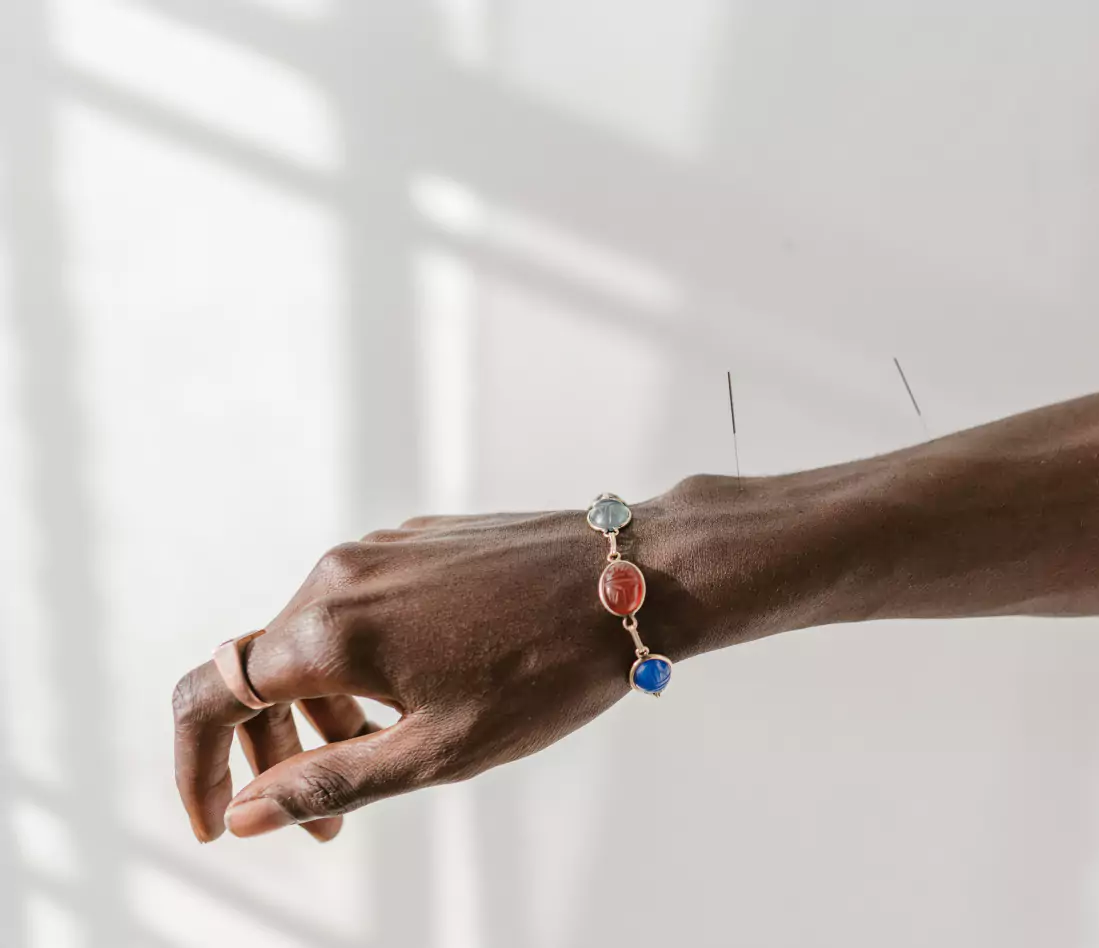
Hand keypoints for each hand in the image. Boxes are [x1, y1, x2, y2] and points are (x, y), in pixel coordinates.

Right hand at [172, 506, 685, 841]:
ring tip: (385, 761)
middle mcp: (339, 574)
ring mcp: (381, 548)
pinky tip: (420, 696)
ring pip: (314, 641)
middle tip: (323, 820)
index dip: (195, 767)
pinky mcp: (420, 539)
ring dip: (325, 712)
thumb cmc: (549, 670)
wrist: (635, 577)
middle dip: (277, 753)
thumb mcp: (440, 750)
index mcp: (331, 629)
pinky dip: (363, 666)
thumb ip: (333, 781)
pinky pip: (361, 610)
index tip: (217, 821)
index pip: (210, 697)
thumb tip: (246, 813)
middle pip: (262, 674)